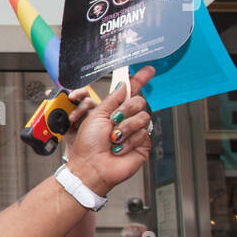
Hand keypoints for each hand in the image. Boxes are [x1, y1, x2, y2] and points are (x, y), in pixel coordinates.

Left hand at [65, 66, 155, 197]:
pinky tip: (119, 148)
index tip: (148, 70)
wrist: (92, 166)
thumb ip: (112, 99)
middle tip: (114, 120)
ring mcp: (135, 131)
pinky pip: (143, 133)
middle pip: (139, 101)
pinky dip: (129, 141)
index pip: (130, 91)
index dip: (139, 79)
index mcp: (114, 110)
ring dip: (125, 127)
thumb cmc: (88, 145)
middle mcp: (126, 119)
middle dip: (126, 110)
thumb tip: (123, 86)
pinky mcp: (142, 144)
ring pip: (143, 117)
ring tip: (113, 138)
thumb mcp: (96, 116)